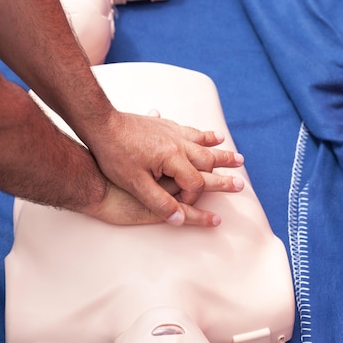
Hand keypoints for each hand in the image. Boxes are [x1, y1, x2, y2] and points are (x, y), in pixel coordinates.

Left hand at [85, 110, 243, 225]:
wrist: (101, 123)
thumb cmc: (115, 155)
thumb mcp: (135, 184)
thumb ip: (159, 202)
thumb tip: (180, 219)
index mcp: (173, 158)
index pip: (194, 183)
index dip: (192, 197)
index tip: (182, 205)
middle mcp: (178, 143)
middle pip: (208, 159)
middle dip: (225, 171)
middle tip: (240, 178)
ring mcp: (172, 132)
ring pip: (203, 143)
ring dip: (220, 151)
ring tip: (236, 156)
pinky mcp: (164, 125)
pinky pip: (190, 130)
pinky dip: (204, 134)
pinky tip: (211, 134)